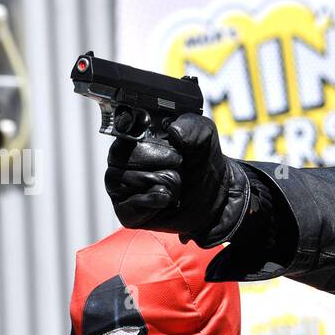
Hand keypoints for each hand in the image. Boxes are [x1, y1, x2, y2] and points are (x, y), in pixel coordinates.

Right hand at [104, 113, 248, 245]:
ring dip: (163, 183)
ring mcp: (121, 187)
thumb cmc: (202, 165)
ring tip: (176, 184)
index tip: (139, 124)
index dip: (126, 127)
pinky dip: (153, 202)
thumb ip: (192, 126)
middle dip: (159, 161)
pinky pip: (130, 206)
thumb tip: (174, 129)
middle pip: (123, 157)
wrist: (214, 197)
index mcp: (135, 137)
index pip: (119, 129)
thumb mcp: (204, 137)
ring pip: (129, 181)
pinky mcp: (126, 211)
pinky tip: (166, 200)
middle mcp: (122, 161)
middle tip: (178, 164)